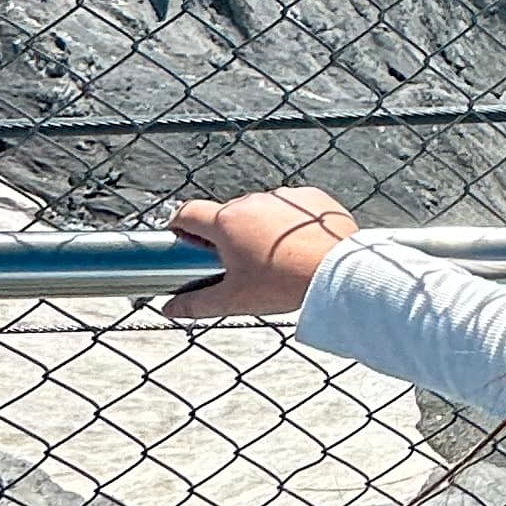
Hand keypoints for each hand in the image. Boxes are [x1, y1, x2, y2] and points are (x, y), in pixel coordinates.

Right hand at [165, 189, 361, 318]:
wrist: (338, 274)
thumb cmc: (283, 286)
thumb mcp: (234, 300)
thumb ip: (196, 303)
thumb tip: (167, 309)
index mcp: (226, 221)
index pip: (187, 212)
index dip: (179, 227)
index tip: (182, 243)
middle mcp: (252, 201)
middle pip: (225, 214)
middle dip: (223, 235)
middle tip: (233, 263)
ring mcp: (283, 196)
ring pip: (259, 210)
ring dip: (257, 228)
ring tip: (271, 259)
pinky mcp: (311, 197)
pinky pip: (290, 208)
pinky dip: (288, 224)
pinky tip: (297, 248)